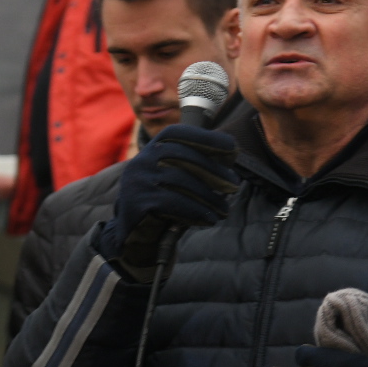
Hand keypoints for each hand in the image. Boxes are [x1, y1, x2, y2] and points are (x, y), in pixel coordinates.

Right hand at [95, 125, 238, 281]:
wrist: (132, 234)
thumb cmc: (162, 202)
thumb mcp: (174, 178)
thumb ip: (194, 165)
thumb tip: (232, 155)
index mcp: (151, 149)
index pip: (177, 133)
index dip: (205, 137)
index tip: (232, 147)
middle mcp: (142, 160)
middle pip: (183, 156)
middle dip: (213, 170)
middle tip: (235, 185)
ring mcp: (138, 180)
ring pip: (181, 180)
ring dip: (209, 195)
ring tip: (225, 209)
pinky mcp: (138, 201)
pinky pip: (174, 201)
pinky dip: (196, 210)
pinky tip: (210, 218)